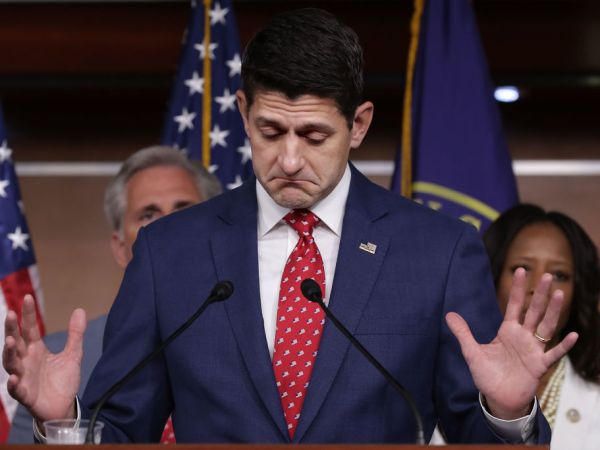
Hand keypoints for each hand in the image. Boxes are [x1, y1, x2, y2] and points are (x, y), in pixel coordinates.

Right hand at [2, 295, 85, 421]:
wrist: (65, 406)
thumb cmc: (63, 380)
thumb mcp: (73, 354)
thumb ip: (75, 334)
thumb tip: (80, 310)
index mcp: (36, 350)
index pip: (29, 329)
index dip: (28, 314)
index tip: (27, 297)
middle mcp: (26, 361)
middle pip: (16, 342)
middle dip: (11, 329)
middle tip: (10, 313)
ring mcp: (24, 377)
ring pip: (11, 363)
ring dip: (8, 352)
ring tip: (10, 340)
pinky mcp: (26, 395)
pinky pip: (17, 390)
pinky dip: (14, 384)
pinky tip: (14, 378)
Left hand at [446, 268, 577, 418]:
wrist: (498, 398)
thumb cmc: (487, 375)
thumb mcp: (471, 352)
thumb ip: (463, 333)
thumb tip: (449, 314)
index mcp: (508, 331)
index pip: (514, 305)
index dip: (517, 289)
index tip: (521, 270)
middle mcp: (523, 337)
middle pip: (533, 311)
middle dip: (540, 294)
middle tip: (548, 275)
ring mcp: (533, 350)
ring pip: (546, 327)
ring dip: (554, 311)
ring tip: (561, 295)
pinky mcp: (539, 366)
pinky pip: (554, 354)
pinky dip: (563, 345)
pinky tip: (572, 334)